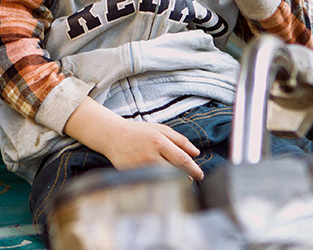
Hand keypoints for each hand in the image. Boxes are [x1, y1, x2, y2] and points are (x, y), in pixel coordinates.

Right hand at [65, 98, 202, 179]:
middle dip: (187, 177)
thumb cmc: (138, 132)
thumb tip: (196, 153)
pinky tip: (163, 179)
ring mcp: (141, 166)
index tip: (200, 175)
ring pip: (165, 179)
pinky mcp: (133, 174)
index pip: (182, 159)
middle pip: (175, 172)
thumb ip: (179, 139)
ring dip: (175, 181)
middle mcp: (150, 155)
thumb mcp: (159, 129)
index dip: (194, 169)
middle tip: (192, 178)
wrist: (112, 135)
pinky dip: (160, 182)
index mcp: (159, 141)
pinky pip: (152, 181)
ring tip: (179, 178)